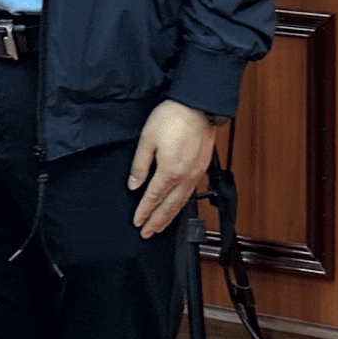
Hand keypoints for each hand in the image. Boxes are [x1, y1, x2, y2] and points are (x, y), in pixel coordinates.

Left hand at [128, 98, 216, 237]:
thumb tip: (134, 184)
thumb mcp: (148, 139)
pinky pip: (191, 193)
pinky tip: (178, 205)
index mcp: (170, 171)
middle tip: (148, 233)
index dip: (144, 212)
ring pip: (182, 202)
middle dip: (157, 221)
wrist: (198, 105)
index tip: (137, 222)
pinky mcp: (202, 167)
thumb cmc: (173, 117)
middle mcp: (185, 177)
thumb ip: (140, 164)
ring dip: (170, 216)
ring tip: (161, 226)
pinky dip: (182, 204)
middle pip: (169, 206)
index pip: (153, 197)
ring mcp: (196, 173)